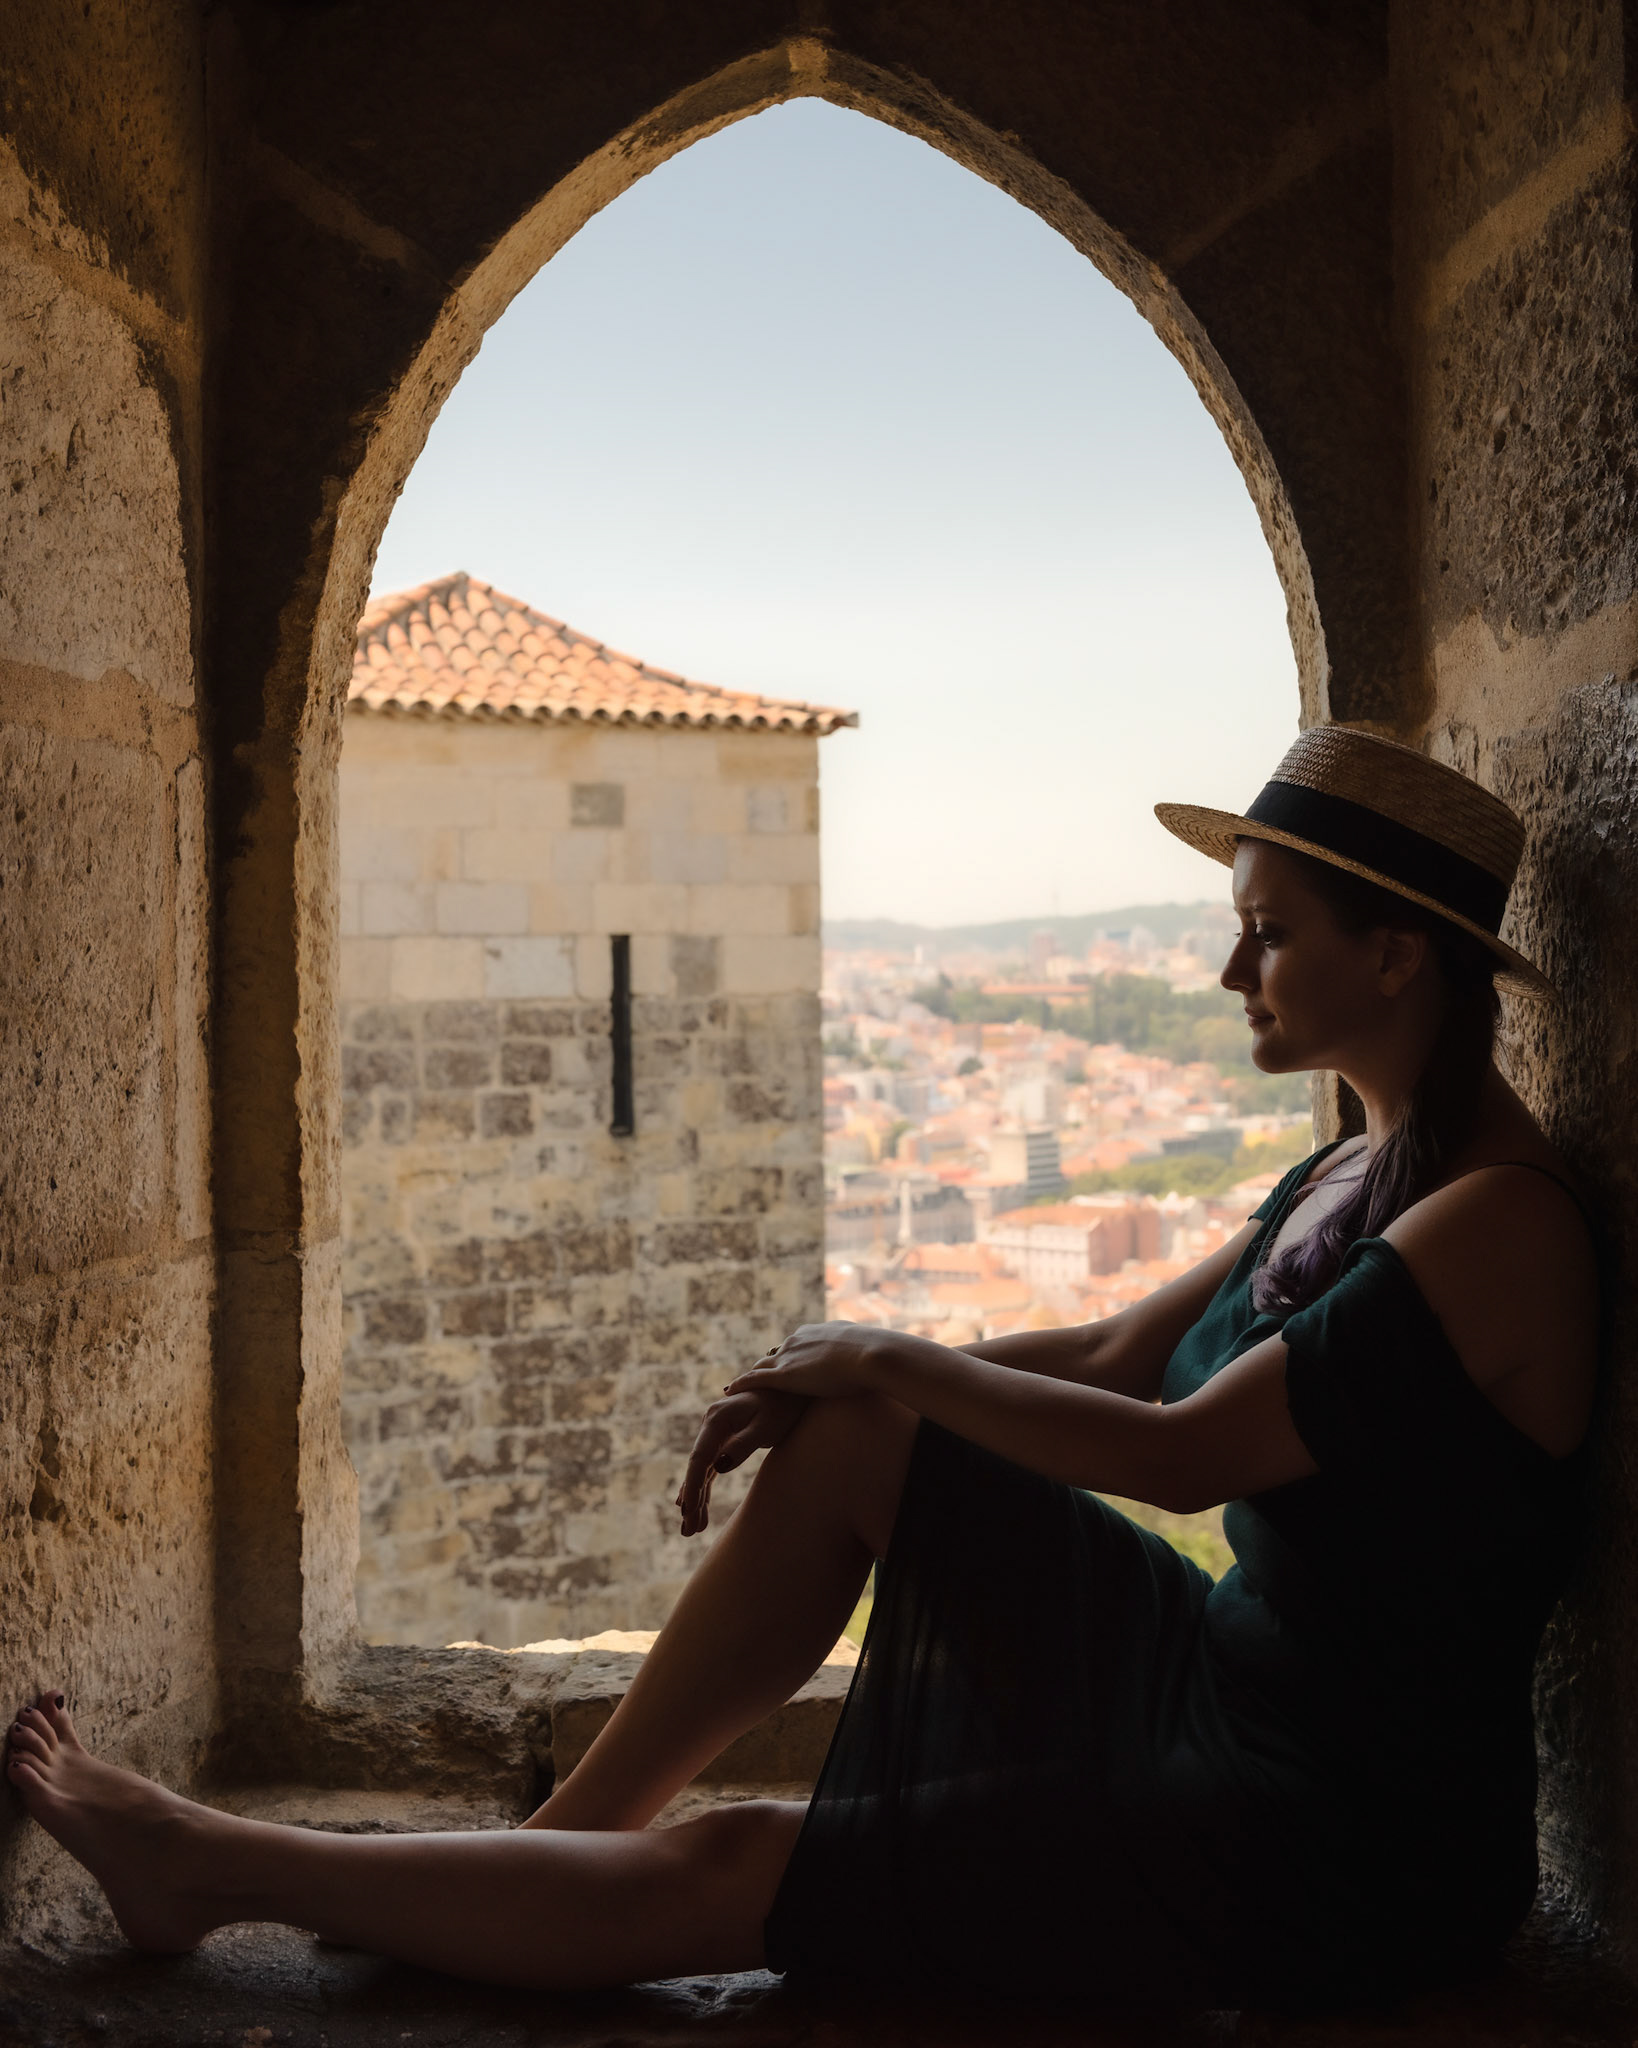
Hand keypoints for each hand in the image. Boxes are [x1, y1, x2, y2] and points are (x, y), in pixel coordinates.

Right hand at [676, 1386, 805, 1536]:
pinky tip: (698, 1509)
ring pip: (702, 1471)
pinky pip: (710, 1468)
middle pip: (697, 1467)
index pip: (699, 1457)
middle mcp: (711, 1424)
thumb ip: (743, 1446)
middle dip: (691, 1500)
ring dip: (696, 1499)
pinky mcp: (724, 1440)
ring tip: (691, 1530)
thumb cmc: (782, 1407)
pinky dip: (705, 1489)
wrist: (791, 1390)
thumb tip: (717, 1467)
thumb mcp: (766, 1427)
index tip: (686, 1510)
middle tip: (688, 1531)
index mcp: (718, 1418)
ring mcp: (716, 1432)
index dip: (691, 1485)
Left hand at [723, 1321, 887, 1402]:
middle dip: (767, 1364)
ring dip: (751, 1376)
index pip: (798, 1344)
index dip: (790, 1355)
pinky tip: (729, 1391)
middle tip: (757, 1376)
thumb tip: (881, 1355)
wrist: (871, 1355)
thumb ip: (865, 1353)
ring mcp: (789, 1356)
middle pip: (776, 1353)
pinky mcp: (784, 1375)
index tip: (784, 1363)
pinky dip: (741, 1384)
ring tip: (738, 1386)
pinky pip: (754, 1379)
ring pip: (762, 1365)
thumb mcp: (868, 1349)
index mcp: (818, 1332)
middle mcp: (799, 1340)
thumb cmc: (876, 1355)